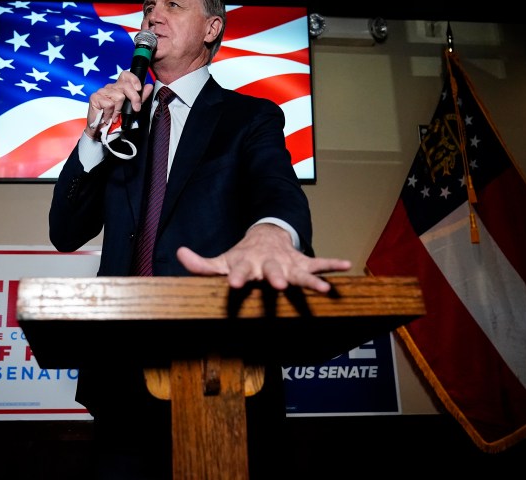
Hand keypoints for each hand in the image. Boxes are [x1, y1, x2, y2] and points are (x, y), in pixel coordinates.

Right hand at [84, 71, 153, 139]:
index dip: (133, 79)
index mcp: (118, 88)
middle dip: (134, 98)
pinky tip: (108, 117)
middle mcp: (110, 87)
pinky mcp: (95, 98)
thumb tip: (149, 86)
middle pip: (125, 85)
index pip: (125, 75)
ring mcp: (102, 91)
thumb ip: (140, 98)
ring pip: (119, 96)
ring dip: (119, 110)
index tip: (139, 89)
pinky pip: (109, 104)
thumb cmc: (115, 121)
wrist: (101, 132)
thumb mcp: (131, 110)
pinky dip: (110, 113)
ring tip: (115, 116)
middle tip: (136, 109)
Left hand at [176, 224, 351, 291]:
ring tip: (323, 289)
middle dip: (276, 278)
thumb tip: (179, 253)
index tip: (236, 286)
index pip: (240, 272)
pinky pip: (319, 263)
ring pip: (299, 272)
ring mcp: (287, 263)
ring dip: (310, 279)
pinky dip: (332, 264)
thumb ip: (201, 264)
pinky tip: (346, 265)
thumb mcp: (221, 260)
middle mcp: (268, 264)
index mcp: (246, 264)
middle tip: (280, 287)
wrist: (266, 236)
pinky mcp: (302, 262)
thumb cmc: (242, 256)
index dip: (238, 278)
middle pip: (273, 272)